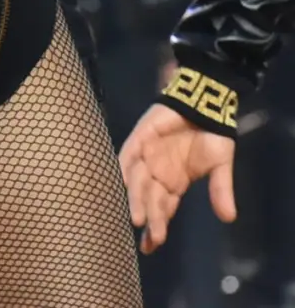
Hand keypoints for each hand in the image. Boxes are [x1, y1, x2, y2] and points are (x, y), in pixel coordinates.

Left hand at [120, 105, 236, 253]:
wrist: (205, 103)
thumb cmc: (212, 134)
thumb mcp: (220, 165)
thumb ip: (221, 189)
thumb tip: (228, 217)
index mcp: (174, 183)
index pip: (162, 210)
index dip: (156, 228)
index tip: (150, 247)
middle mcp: (156, 173)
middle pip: (148, 200)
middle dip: (149, 218)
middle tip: (149, 236)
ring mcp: (146, 155)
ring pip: (136, 182)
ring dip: (135, 199)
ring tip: (137, 217)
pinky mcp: (140, 137)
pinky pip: (127, 154)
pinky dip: (123, 168)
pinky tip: (121, 183)